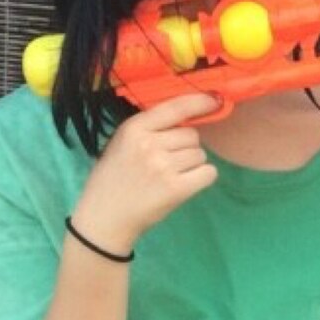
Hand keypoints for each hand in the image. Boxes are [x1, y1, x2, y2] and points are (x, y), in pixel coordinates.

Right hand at [71, 94, 219, 253]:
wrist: (105, 217)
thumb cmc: (112, 179)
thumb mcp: (121, 142)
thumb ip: (148, 128)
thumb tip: (186, 117)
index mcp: (135, 128)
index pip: (175, 107)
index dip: (199, 102)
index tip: (215, 101)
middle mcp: (150, 144)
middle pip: (192, 135)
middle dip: (186, 146)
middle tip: (169, 162)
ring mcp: (164, 167)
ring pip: (200, 154)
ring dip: (193, 164)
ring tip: (173, 176)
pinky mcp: (177, 189)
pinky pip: (208, 173)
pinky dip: (203, 177)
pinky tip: (188, 183)